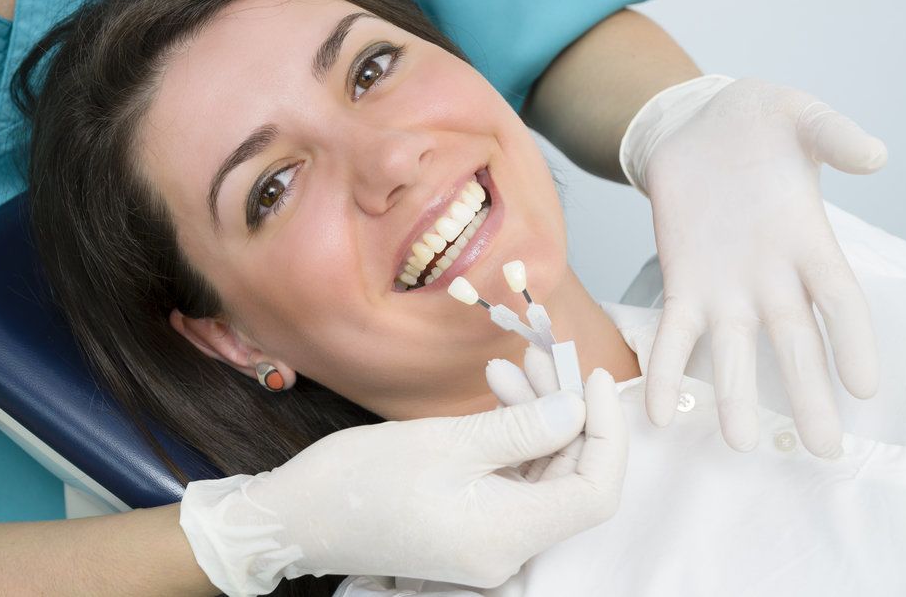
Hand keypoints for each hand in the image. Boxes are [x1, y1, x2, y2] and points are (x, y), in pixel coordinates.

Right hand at [179, 386, 625, 595]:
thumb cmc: (362, 479)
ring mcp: (488, 541)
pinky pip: (510, 481)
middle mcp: (507, 548)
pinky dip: (511, 438)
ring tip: (512, 366)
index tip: (596, 378)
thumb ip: (523, 428)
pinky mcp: (470, 526)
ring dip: (536, 419)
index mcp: (508, 534)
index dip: (607, 432)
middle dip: (567, 413)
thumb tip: (578, 409)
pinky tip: (495, 394)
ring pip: (539, 475)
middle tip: (547, 356)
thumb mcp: (447, 442)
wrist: (298, 517)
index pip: (595, 490)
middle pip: (568, 479)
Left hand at [622, 75, 886, 456]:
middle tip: (822, 447)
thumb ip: (833, 134)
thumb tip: (873, 154)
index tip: (866, 388)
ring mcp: (725, 285)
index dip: (853, 341)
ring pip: (735, 350)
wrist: (694, 125)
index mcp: (809, 241)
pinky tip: (659, 410)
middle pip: (795, 344)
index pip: (839, 300)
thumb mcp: (797, 115)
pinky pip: (674, 333)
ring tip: (738, 442)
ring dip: (735, 395)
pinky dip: (667, 370)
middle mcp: (772, 276)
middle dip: (808, 394)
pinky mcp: (682, 282)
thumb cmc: (755, 122)